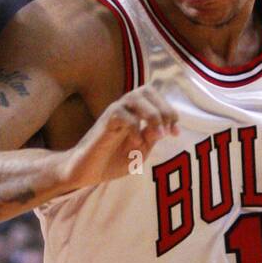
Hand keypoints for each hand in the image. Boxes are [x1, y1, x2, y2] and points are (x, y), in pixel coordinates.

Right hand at [62, 86, 177, 190]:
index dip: (170, 111)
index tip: (175, 133)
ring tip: (157, 135)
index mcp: (135, 114)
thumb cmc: (111, 161)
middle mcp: (124, 109)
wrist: (86, 172)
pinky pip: (120, 114)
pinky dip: (134, 128)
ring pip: (134, 97)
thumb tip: (162, 126)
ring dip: (152, 114)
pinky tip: (136, 143)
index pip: (155, 98)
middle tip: (167, 131)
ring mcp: (113, 114)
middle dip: (163, 109)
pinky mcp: (103, 123)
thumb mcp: (139, 152)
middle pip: (147, 90)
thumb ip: (150, 138)